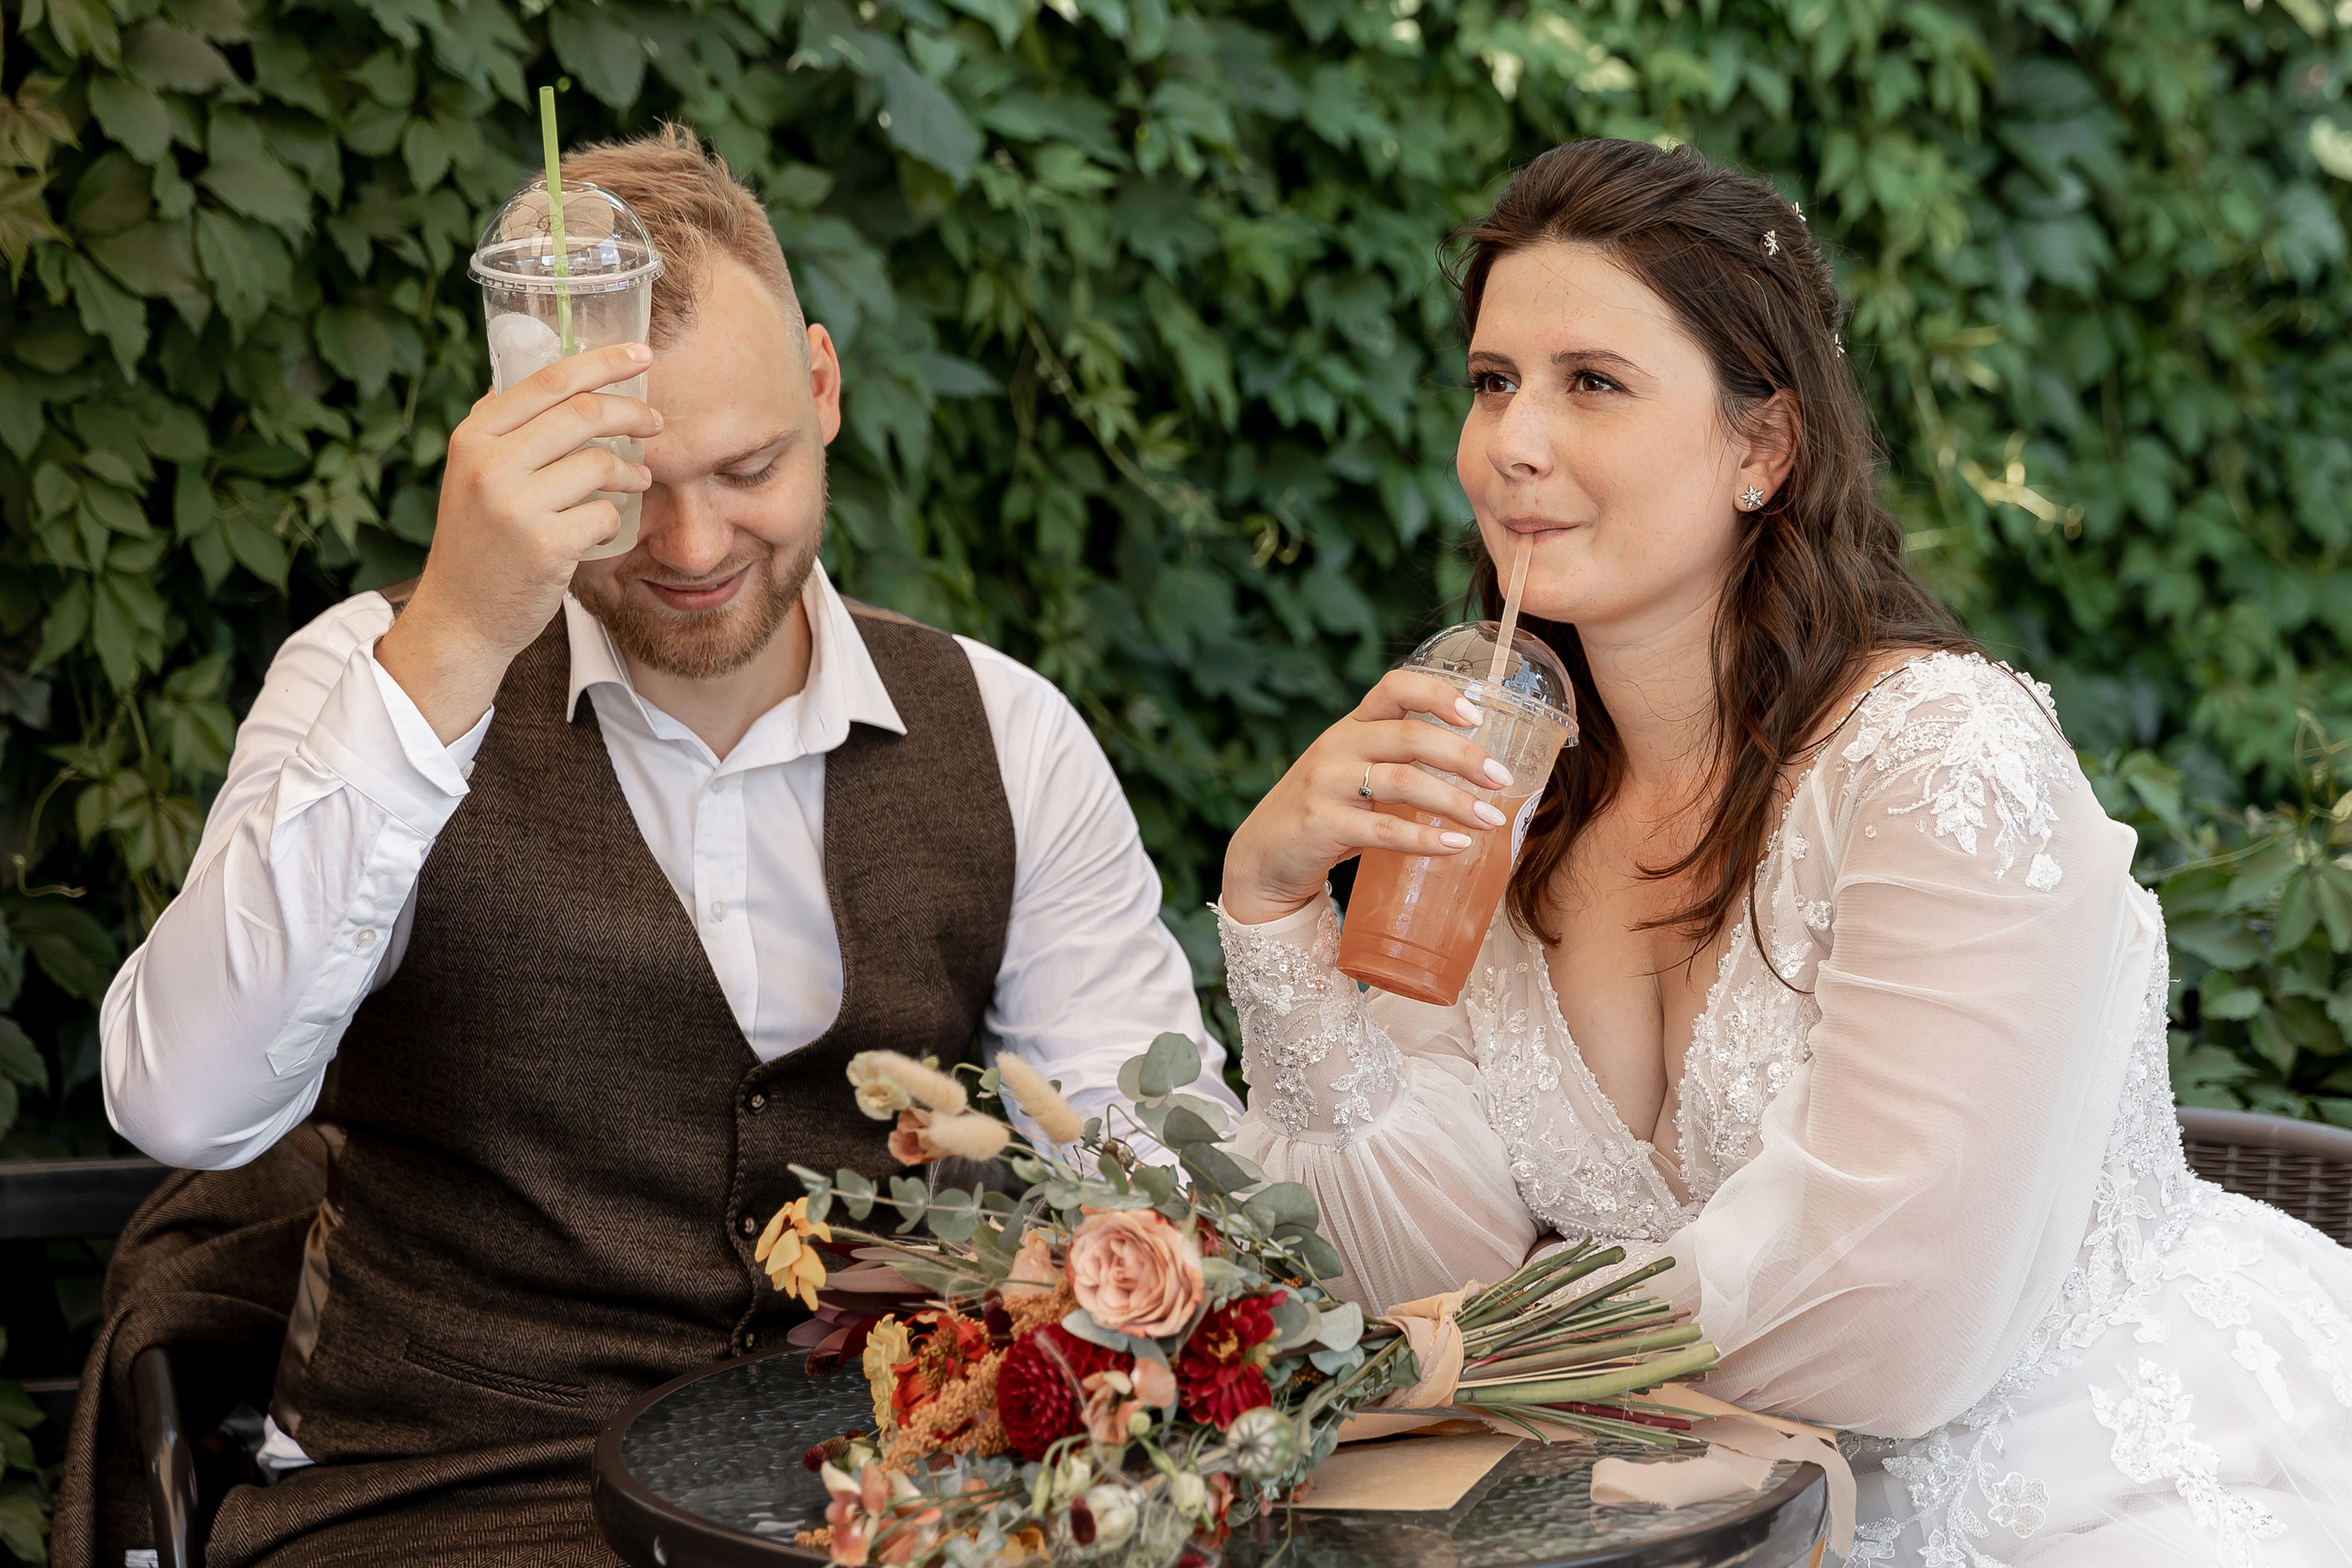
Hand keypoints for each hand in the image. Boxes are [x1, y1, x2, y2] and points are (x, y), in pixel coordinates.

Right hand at [378, 344, 662, 741]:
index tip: (642, 354)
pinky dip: (615, 519)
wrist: (460, 619)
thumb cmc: (480, 543)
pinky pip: (604, 515)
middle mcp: (488, 463)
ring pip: (601, 464)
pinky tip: (606, 527)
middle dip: (633, 413)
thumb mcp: (472, 475)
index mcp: (473, 436)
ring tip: (639, 481)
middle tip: (657, 424)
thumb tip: (553, 379)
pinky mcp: (544, 546)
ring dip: (633, 472)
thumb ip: (506, 430)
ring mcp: (515, 505)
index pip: (549, 379)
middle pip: (584, 413)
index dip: (603, 361)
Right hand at [1219, 670, 1515, 924]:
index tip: (1478, 717)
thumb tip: (1476, 770)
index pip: (1395, 687)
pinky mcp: (1319, 823)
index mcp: (1350, 725)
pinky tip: (1455, 846)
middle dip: (1465, 757)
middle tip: (1502, 780)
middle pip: (1411, 736)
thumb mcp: (1353, 772)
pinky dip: (1425, 839)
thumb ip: (1397, 761)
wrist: (1262, 857)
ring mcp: (1325, 783)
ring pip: (1404, 782)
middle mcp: (1337, 745)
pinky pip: (1383, 829)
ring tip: (1490, 820)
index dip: (1439, 694)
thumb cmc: (1324, 813)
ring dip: (1455, 802)